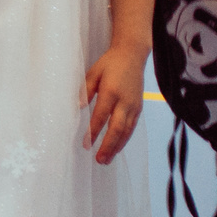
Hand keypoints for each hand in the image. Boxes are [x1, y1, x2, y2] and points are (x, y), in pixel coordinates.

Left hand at [82, 44, 145, 162]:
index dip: (94, 132)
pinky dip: (125, 139)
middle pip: (117, 128)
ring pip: (127, 130)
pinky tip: (117, 148)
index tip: (85, 144)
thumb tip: (78, 108)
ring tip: (107, 159)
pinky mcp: (139, 107)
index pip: (101, 116)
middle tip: (99, 160)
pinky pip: (132, 127)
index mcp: (111, 92)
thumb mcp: (92, 73)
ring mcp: (134, 105)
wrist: (132, 56)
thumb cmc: (109, 64)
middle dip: (108, 145)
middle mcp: (125, 101)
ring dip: (117, 146)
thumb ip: (85, 90)